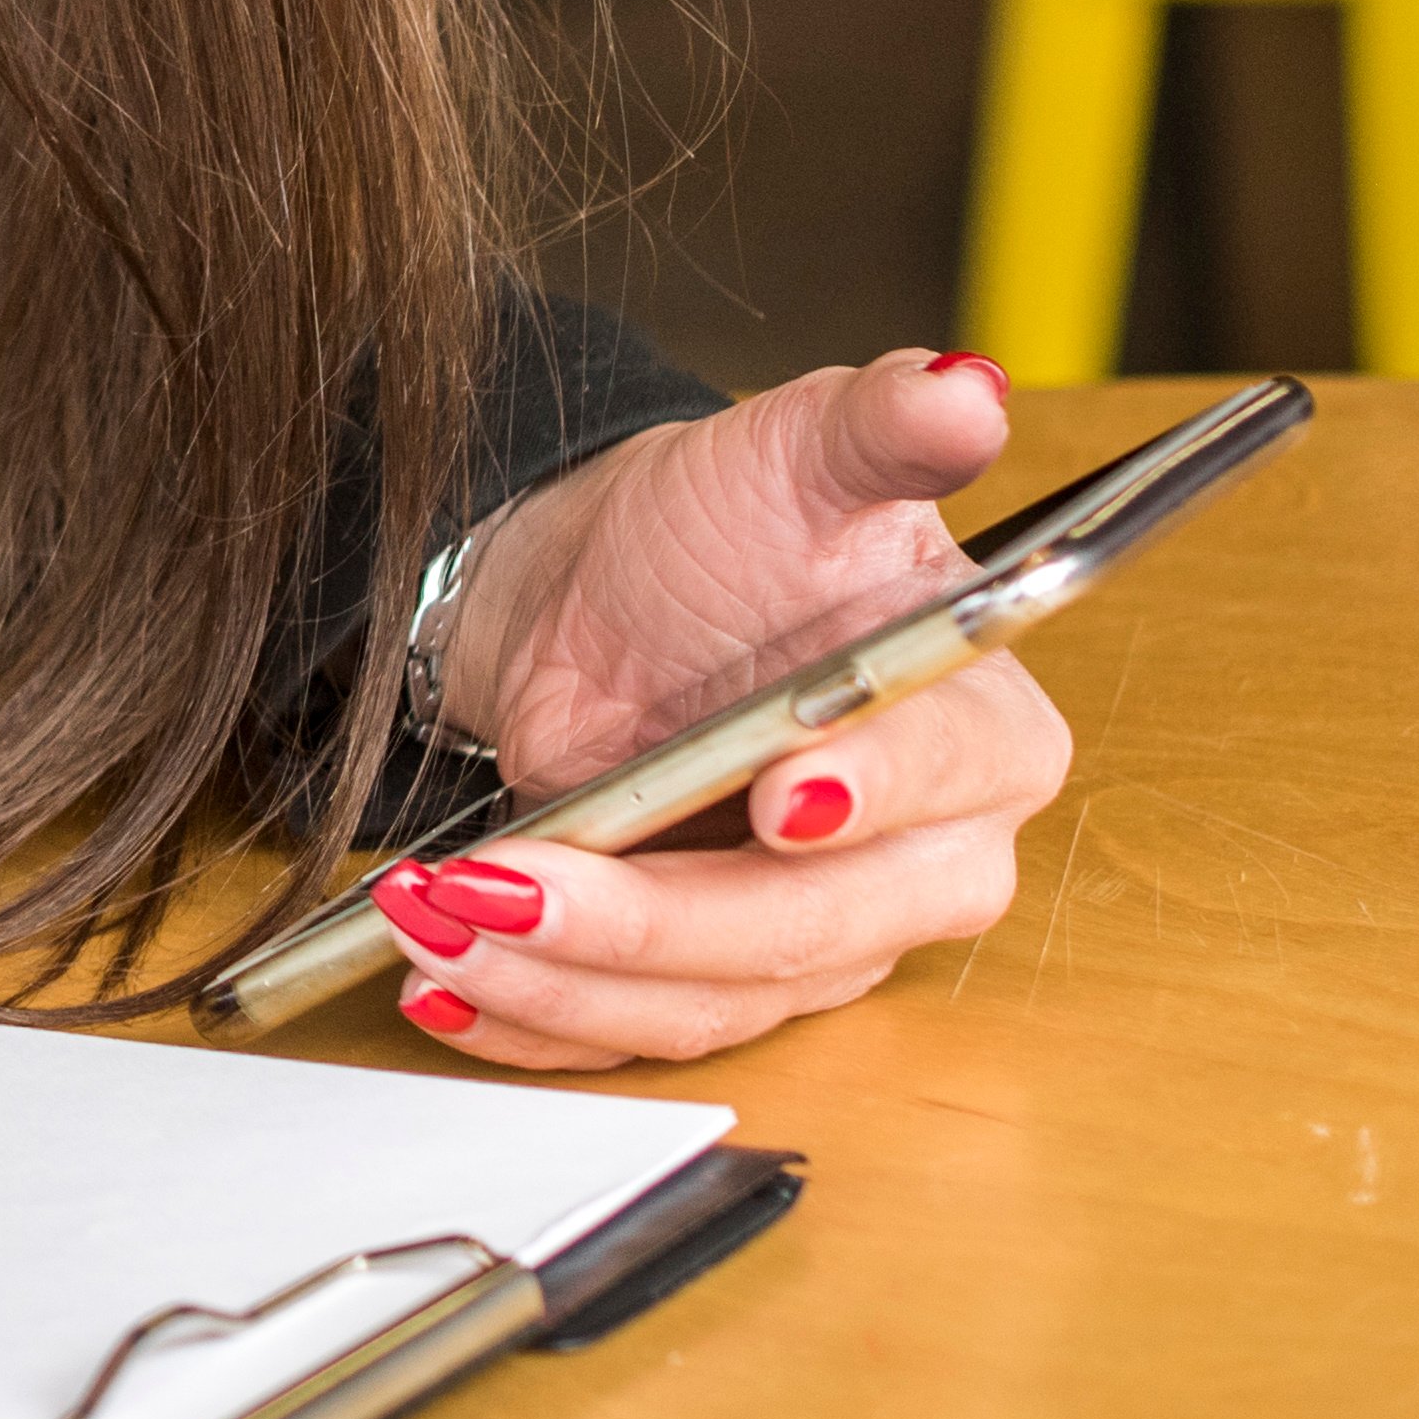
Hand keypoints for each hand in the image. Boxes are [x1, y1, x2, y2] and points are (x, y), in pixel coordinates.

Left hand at [389, 346, 1068, 1071]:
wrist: (608, 591)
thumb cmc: (724, 529)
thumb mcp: (794, 452)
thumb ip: (880, 425)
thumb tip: (963, 387)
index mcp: (980, 729)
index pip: (946, 778)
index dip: (871, 789)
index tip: (781, 792)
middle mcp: (923, 859)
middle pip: (814, 926)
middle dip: (657, 916)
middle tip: (516, 878)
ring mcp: (821, 936)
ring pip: (713, 998)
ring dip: (565, 978)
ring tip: (437, 922)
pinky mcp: (721, 981)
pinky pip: (638, 1031)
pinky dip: (535, 1022)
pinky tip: (442, 987)